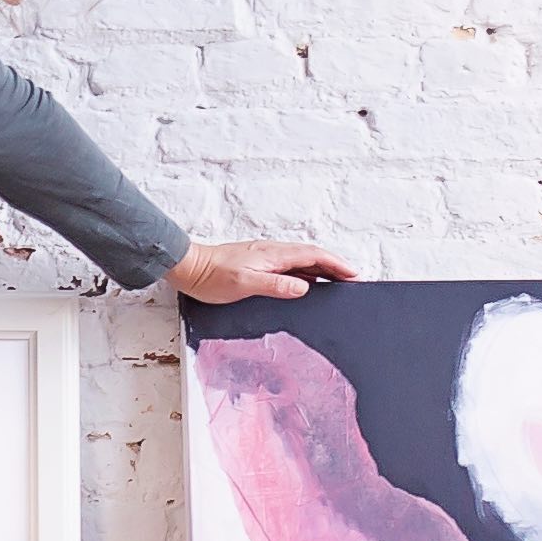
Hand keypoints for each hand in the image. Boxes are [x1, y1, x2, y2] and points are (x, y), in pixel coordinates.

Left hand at [165, 238, 359, 305]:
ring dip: (321, 270)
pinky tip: (306, 285)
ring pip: (302, 261)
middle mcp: (272, 252)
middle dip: (335, 266)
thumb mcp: (245, 284)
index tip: (354, 274)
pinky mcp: (258, 264)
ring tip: (337, 283)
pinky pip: (289, 267)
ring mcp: (265, 257)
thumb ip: (275, 285)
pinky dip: (305, 274)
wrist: (188, 267)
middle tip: (352, 280)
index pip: (313, 255)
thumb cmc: (211, 276)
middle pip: (312, 256)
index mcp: (273, 254)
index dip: (336, 264)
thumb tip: (304, 288)